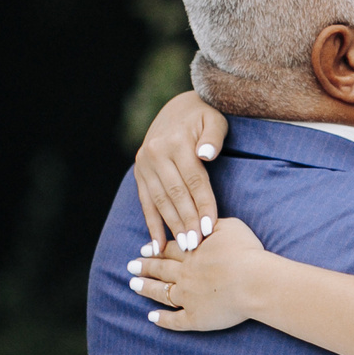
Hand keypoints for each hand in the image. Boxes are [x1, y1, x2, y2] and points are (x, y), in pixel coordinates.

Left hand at [126, 218, 269, 332]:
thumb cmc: (246, 253)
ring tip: (133, 286)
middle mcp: (186, 275)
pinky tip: (152, 318)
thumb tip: (201, 222)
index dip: (157, 249)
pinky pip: (175, 320)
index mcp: (193, 253)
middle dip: (145, 267)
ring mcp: (188, 297)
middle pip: (161, 269)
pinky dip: (163, 320)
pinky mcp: (196, 318)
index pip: (170, 250)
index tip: (144, 249)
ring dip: (147, 289)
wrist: (254, 281)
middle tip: (131, 266)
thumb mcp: (230, 227)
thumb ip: (212, 224)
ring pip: (162, 292)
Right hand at [135, 92, 228, 253]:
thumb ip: (213, 137)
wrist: (177, 107)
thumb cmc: (203, 116)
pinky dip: (151, 225)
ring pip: (160, 201)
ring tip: (184, 247)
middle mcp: (156, 153)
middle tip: (197, 245)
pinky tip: (157, 245)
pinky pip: (146, 202)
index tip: (211, 227)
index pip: (194, 180)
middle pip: (175, 194)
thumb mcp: (214, 119)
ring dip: (171, 226)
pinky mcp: (139, 173)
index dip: (203, 204)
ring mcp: (144, 164)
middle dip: (187, 221)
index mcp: (176, 141)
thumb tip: (206, 155)